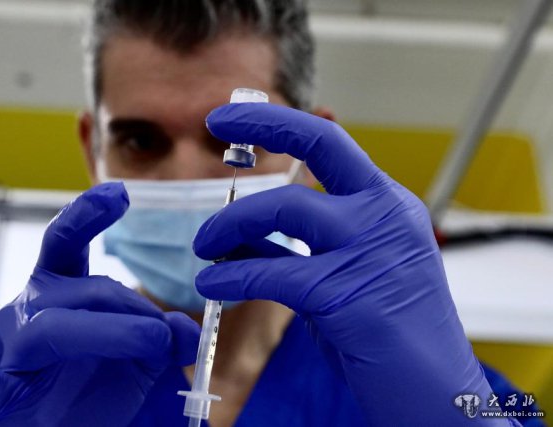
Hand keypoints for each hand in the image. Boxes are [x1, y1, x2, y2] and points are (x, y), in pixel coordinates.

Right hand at [0, 183, 199, 426]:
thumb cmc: (95, 388)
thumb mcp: (142, 358)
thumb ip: (165, 339)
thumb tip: (188, 331)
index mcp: (62, 290)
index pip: (68, 241)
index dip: (88, 214)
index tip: (120, 193)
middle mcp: (33, 307)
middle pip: (85, 290)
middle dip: (134, 309)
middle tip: (167, 336)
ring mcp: (10, 345)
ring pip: (54, 327)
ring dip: (109, 334)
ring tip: (152, 345)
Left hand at [195, 104, 504, 425]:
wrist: (432, 392)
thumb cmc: (385, 333)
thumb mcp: (342, 272)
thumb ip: (294, 245)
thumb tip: (235, 229)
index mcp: (385, 205)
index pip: (330, 143)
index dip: (279, 121)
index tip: (233, 116)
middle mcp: (385, 214)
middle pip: (321, 145)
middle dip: (264, 124)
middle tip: (212, 126)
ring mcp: (371, 250)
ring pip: (285, 209)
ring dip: (231, 224)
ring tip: (203, 248)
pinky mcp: (348, 294)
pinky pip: (273, 272)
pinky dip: (233, 277)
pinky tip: (213, 286)